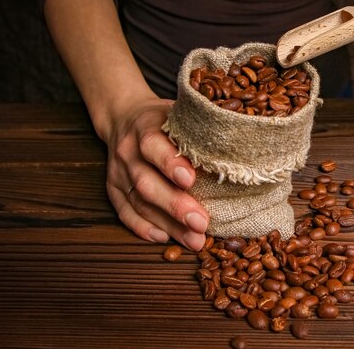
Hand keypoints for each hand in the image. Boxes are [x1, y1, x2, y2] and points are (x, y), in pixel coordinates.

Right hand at [104, 97, 209, 250]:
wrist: (124, 116)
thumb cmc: (164, 118)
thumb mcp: (179, 112)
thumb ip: (200, 126)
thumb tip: (240, 139)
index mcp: (145, 127)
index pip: (153, 145)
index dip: (170, 163)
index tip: (191, 180)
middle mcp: (128, 151)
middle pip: (146, 182)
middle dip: (174, 205)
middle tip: (201, 223)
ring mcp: (118, 172)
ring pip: (139, 202)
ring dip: (167, 223)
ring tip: (193, 239)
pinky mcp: (113, 188)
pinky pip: (124, 212)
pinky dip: (143, 227)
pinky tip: (164, 238)